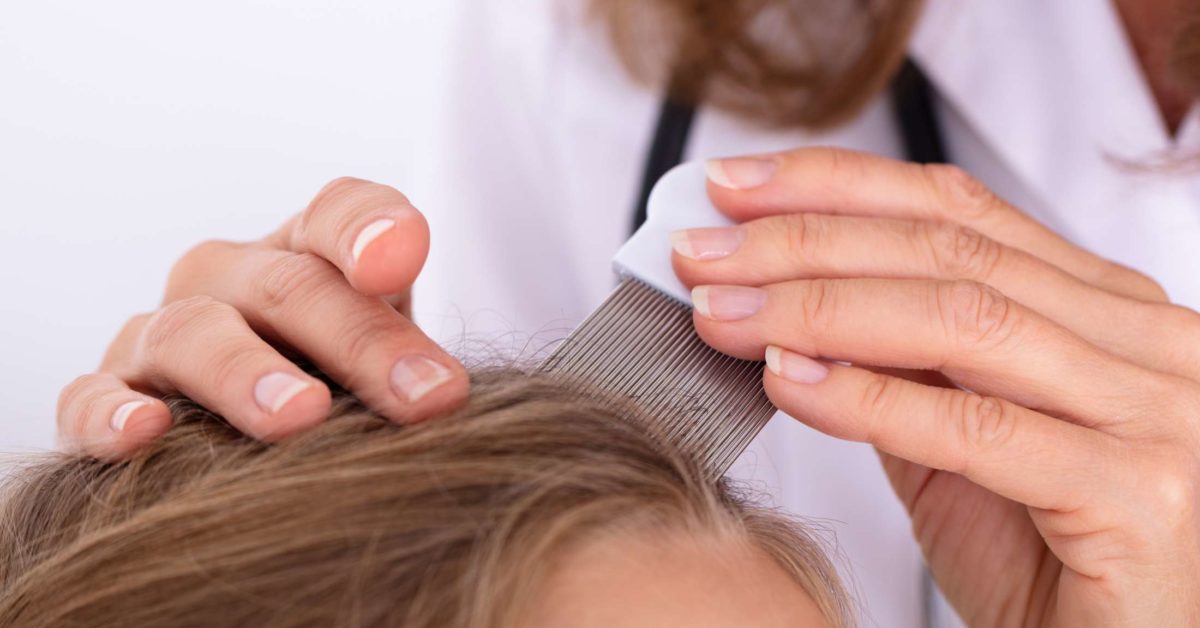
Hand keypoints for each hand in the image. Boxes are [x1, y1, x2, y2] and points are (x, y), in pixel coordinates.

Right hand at [58, 178, 468, 459]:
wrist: (263, 445)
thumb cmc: (343, 392)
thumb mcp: (393, 361)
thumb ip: (416, 357)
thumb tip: (444, 391)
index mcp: (306, 255)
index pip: (338, 215)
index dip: (369, 230)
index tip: (402, 262)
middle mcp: (230, 280)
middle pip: (290, 287)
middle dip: (361, 343)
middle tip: (425, 397)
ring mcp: (163, 334)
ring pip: (193, 334)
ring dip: (246, 373)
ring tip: (301, 417)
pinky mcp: (108, 394)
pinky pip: (90, 395)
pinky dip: (110, 411)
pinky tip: (145, 432)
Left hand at [673, 148, 1199, 624]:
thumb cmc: (1044, 560)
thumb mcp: (958, 440)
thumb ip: (900, 364)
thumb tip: (779, 297)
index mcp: (1106, 308)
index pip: (958, 208)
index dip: (834, 187)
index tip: (733, 188)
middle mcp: (1145, 341)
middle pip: (948, 253)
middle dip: (804, 244)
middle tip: (702, 254)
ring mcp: (1155, 412)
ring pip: (961, 321)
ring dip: (816, 309)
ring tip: (724, 314)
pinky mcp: (1140, 494)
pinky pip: (977, 428)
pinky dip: (869, 399)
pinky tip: (789, 381)